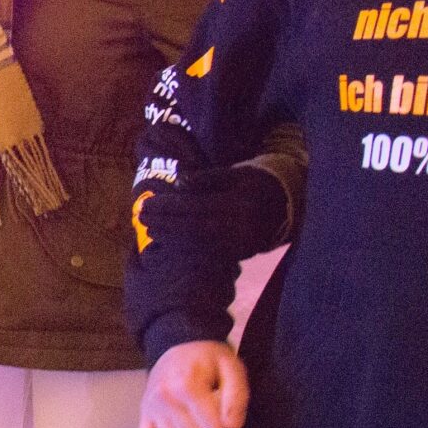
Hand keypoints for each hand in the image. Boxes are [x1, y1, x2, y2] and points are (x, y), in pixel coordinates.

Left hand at [139, 163, 290, 257]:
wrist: (286, 205)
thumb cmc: (254, 183)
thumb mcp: (234, 173)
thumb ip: (207, 179)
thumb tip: (179, 183)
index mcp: (237, 204)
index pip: (194, 208)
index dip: (169, 207)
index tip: (147, 203)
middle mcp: (237, 227)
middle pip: (192, 228)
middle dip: (163, 223)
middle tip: (141, 216)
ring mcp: (238, 244)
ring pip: (197, 243)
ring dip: (170, 236)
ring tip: (149, 228)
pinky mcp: (238, 254)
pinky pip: (207, 252)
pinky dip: (185, 246)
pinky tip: (169, 239)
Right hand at [139, 339, 248, 427]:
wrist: (178, 344)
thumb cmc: (208, 359)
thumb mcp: (231, 368)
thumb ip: (237, 398)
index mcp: (186, 385)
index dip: (227, 426)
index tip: (225, 412)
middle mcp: (163, 398)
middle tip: (210, 415)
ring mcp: (150, 408)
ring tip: (193, 422)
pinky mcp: (142, 414)